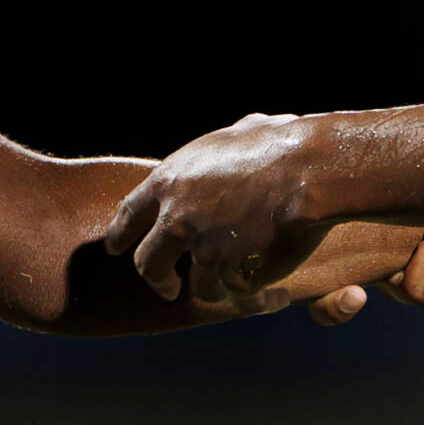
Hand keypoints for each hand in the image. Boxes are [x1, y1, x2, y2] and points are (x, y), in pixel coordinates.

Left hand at [103, 112, 326, 304]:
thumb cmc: (278, 144)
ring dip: (213, 284)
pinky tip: (264, 280)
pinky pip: (234, 289)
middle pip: (147, 263)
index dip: (121, 234)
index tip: (117, 248)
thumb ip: (217, 154)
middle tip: (167, 289)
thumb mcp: (234, 134)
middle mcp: (176, 218)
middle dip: (156, 280)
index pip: (130, 214)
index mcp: (169, 180)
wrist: (306, 169)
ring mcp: (201, 248)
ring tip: (233, 279)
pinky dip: (249, 288)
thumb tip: (230, 145)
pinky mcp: (230, 271)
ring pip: (197, 285)